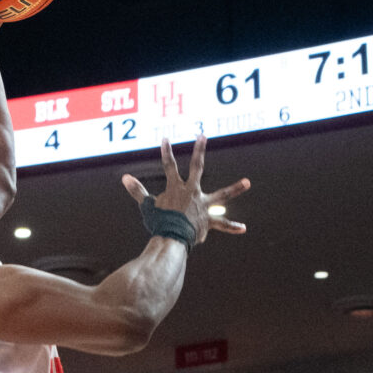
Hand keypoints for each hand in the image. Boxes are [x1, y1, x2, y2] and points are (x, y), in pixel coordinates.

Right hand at [121, 136, 249, 244]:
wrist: (171, 236)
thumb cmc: (158, 221)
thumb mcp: (146, 205)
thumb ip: (138, 191)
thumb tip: (124, 178)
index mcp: (176, 188)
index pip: (168, 165)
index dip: (166, 152)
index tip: (165, 139)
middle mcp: (192, 192)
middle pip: (197, 167)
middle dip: (198, 150)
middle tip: (203, 136)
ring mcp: (203, 205)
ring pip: (223, 194)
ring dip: (235, 188)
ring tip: (247, 182)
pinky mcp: (209, 220)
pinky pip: (222, 224)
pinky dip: (232, 227)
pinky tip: (243, 228)